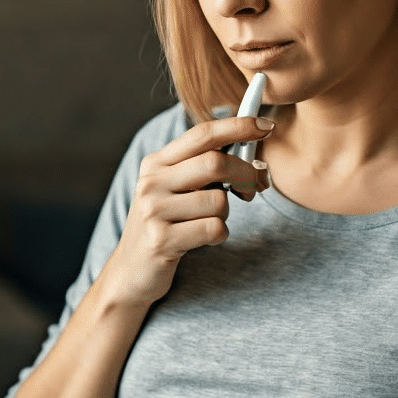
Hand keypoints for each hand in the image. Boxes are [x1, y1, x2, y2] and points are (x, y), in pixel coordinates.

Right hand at [99, 115, 274, 306]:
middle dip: (246, 174)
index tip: (266, 126)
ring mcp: (154, 211)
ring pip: (219, 201)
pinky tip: (204, 239)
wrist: (131, 270)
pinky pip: (214, 229)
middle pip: (215, 163)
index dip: (238, 126)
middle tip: (255, 187)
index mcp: (156, 162)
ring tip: (209, 222)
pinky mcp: (161, 240)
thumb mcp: (175, 188)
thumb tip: (252, 144)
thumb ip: (203, 166)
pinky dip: (219, 235)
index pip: (202, 134)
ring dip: (226, 214)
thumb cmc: (165, 224)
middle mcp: (151, 182)